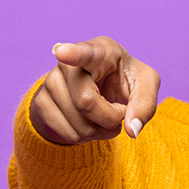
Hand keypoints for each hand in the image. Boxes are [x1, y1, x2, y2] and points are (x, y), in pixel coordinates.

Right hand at [30, 36, 160, 144]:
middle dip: (110, 117)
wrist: (102, 90)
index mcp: (100, 51)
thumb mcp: (146, 86)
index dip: (72, 53)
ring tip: (103, 114)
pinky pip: (69, 135)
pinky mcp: (41, 102)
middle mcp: (69, 63)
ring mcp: (51, 82)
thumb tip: (132, 130)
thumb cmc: (126, 81)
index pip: (85, 53)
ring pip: (79, 125)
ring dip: (101, 130)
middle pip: (86, 102)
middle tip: (119, 110)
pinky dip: (87, 137)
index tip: (61, 51)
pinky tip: (89, 121)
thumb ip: (145, 105)